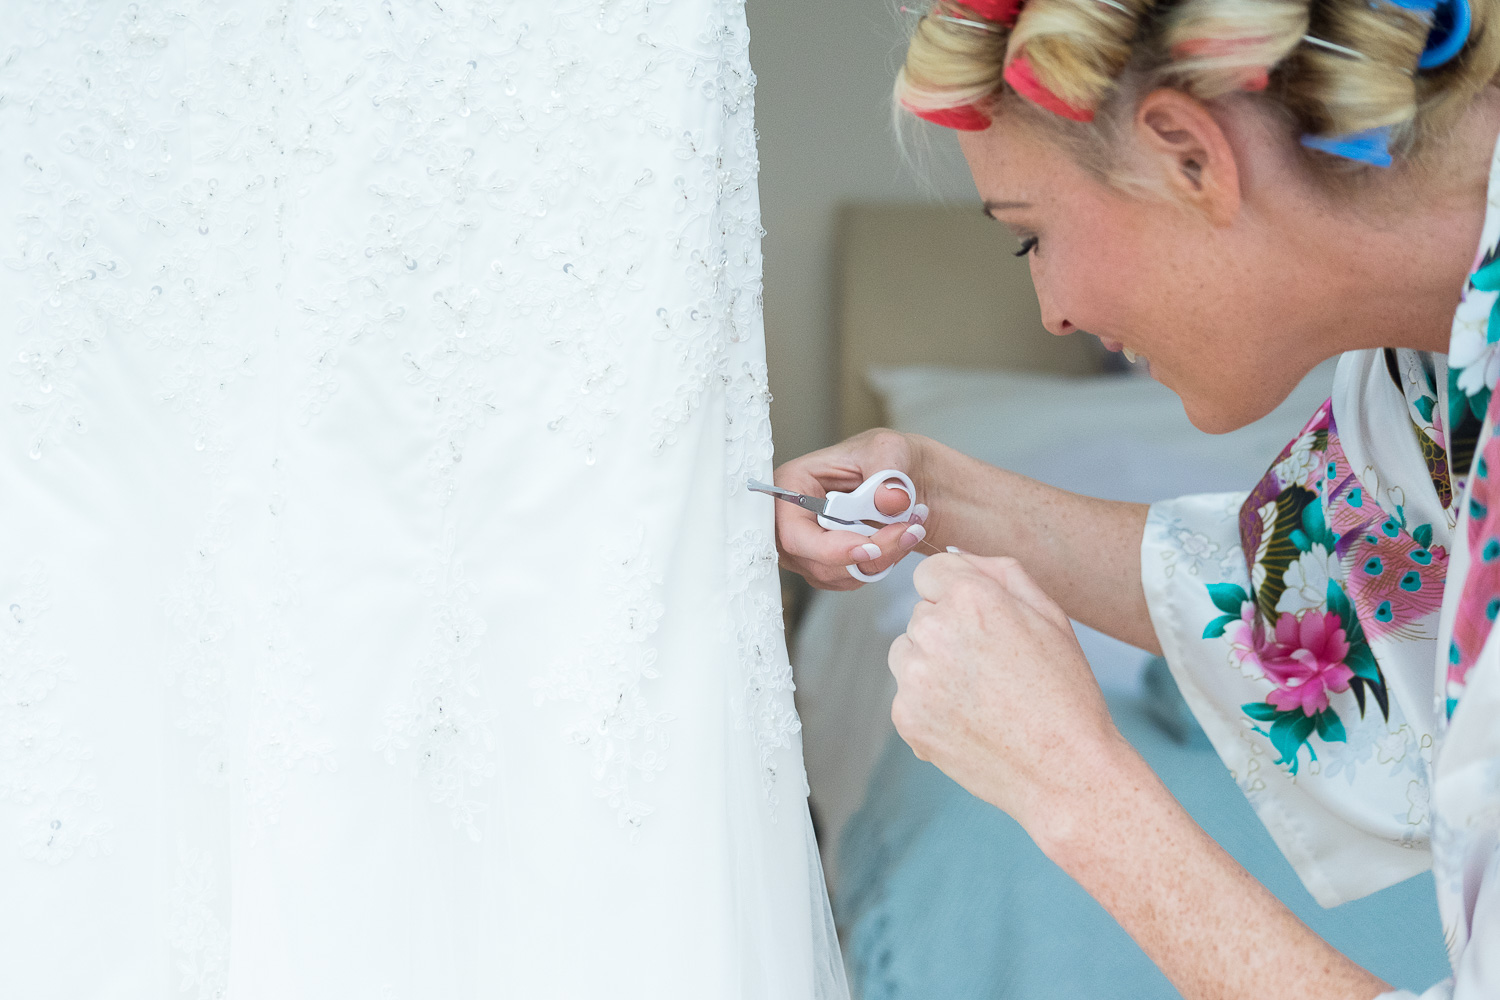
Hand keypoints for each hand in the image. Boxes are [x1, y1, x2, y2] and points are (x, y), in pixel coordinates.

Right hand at [772, 429, 932, 589]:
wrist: (905, 475)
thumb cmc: (883, 456)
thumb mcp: (888, 449)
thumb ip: (888, 471)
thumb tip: (889, 500)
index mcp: (792, 485)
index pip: (794, 533)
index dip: (829, 549)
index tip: (871, 548)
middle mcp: (792, 521)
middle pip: (817, 561)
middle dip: (868, 554)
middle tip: (908, 532)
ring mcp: (808, 547)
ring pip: (839, 574)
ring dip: (882, 559)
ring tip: (910, 529)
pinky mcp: (829, 564)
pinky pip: (852, 579)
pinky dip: (881, 564)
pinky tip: (898, 540)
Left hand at [888, 552, 1123, 836]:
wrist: (1065, 770)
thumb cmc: (1065, 693)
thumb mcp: (1050, 615)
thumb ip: (1000, 572)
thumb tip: (959, 556)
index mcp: (970, 597)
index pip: (930, 572)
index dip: (956, 594)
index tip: (977, 619)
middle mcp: (933, 631)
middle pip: (921, 614)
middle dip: (948, 631)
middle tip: (993, 667)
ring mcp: (914, 678)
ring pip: (907, 653)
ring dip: (932, 665)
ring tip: (980, 695)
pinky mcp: (906, 718)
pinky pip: (906, 695)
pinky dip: (929, 705)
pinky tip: (969, 720)